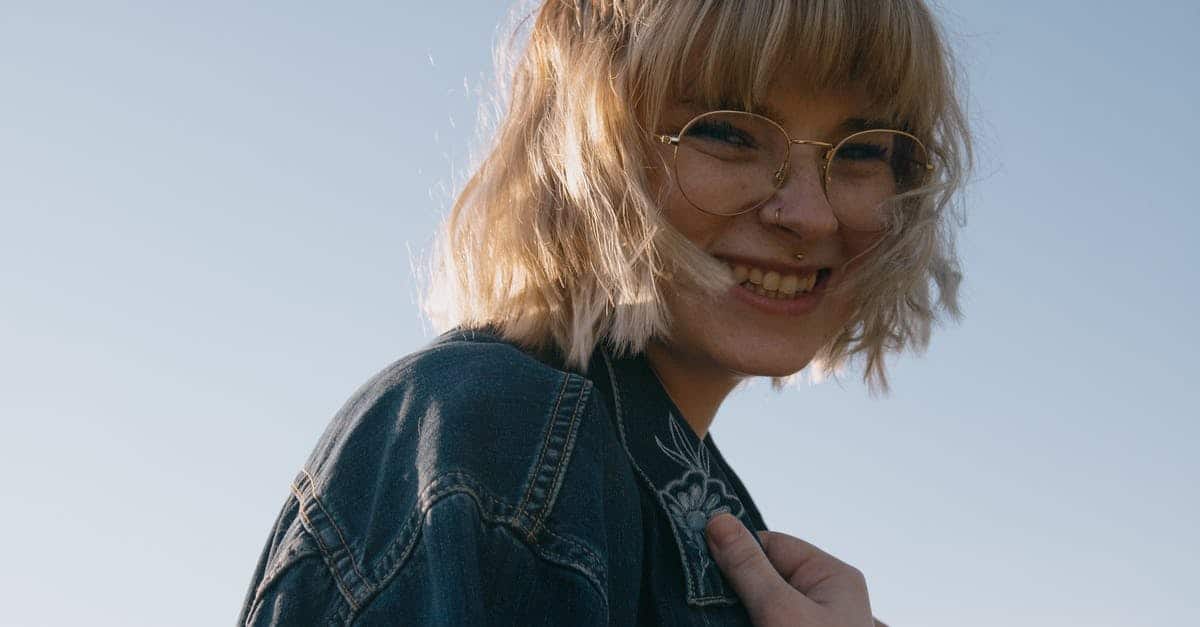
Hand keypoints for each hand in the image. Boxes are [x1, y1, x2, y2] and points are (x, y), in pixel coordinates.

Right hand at [705, 513, 886, 626]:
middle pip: (765, 575)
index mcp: (834, 577)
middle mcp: (827, 598)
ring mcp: (814, 622)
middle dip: (736, 585)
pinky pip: (766, 618)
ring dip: (738, 607)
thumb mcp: (780, 609)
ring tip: (713, 610)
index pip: (772, 545)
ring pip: (762, 602)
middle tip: (702, 592)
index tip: (701, 561)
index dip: (736, 552)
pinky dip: (745, 619)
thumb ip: (748, 567)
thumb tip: (718, 520)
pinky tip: (731, 618)